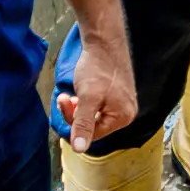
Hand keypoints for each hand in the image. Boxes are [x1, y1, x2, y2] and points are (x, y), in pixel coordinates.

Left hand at [56, 28, 136, 147]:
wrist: (104, 42)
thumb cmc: (98, 68)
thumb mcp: (88, 98)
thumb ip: (83, 124)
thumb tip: (79, 149)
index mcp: (122, 117)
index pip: (92, 135)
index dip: (74, 123)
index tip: (64, 103)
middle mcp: (125, 113)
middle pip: (93, 125)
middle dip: (75, 113)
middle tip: (64, 98)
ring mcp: (121, 103)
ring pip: (92, 115)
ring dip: (77, 107)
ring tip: (69, 93)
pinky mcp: (115, 94)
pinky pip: (96, 106)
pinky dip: (85, 100)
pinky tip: (80, 89)